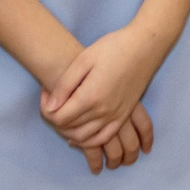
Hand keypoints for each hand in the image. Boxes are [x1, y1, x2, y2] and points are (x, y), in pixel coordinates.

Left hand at [42, 18, 170, 160]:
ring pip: (84, 138)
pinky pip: (103, 139)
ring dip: (68, 132)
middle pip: (69, 128)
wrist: (144, 47)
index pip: (58, 118)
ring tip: (62, 116)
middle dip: (55, 118)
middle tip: (51, 102)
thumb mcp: (84, 59)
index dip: (46, 109)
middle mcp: (102, 112)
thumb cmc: (113, 48)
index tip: (45, 92)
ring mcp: (115, 117)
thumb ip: (64, 85)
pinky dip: (88, 142)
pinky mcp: (123, 116)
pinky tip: (79, 135)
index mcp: (90, 97)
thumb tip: (50, 107)